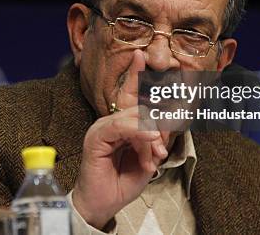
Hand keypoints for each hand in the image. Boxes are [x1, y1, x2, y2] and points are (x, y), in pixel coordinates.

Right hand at [72, 50, 167, 229]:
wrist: (102, 204)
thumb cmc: (122, 182)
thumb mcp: (147, 159)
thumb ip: (155, 140)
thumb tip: (163, 126)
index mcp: (122, 124)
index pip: (131, 96)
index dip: (136, 75)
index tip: (142, 55)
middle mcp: (110, 121)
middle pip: (140, 107)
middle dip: (159, 125)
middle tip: (161, 148)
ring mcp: (101, 128)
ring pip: (134, 116)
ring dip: (150, 136)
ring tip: (153, 155)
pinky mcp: (95, 138)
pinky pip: (121, 127)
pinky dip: (138, 133)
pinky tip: (149, 141)